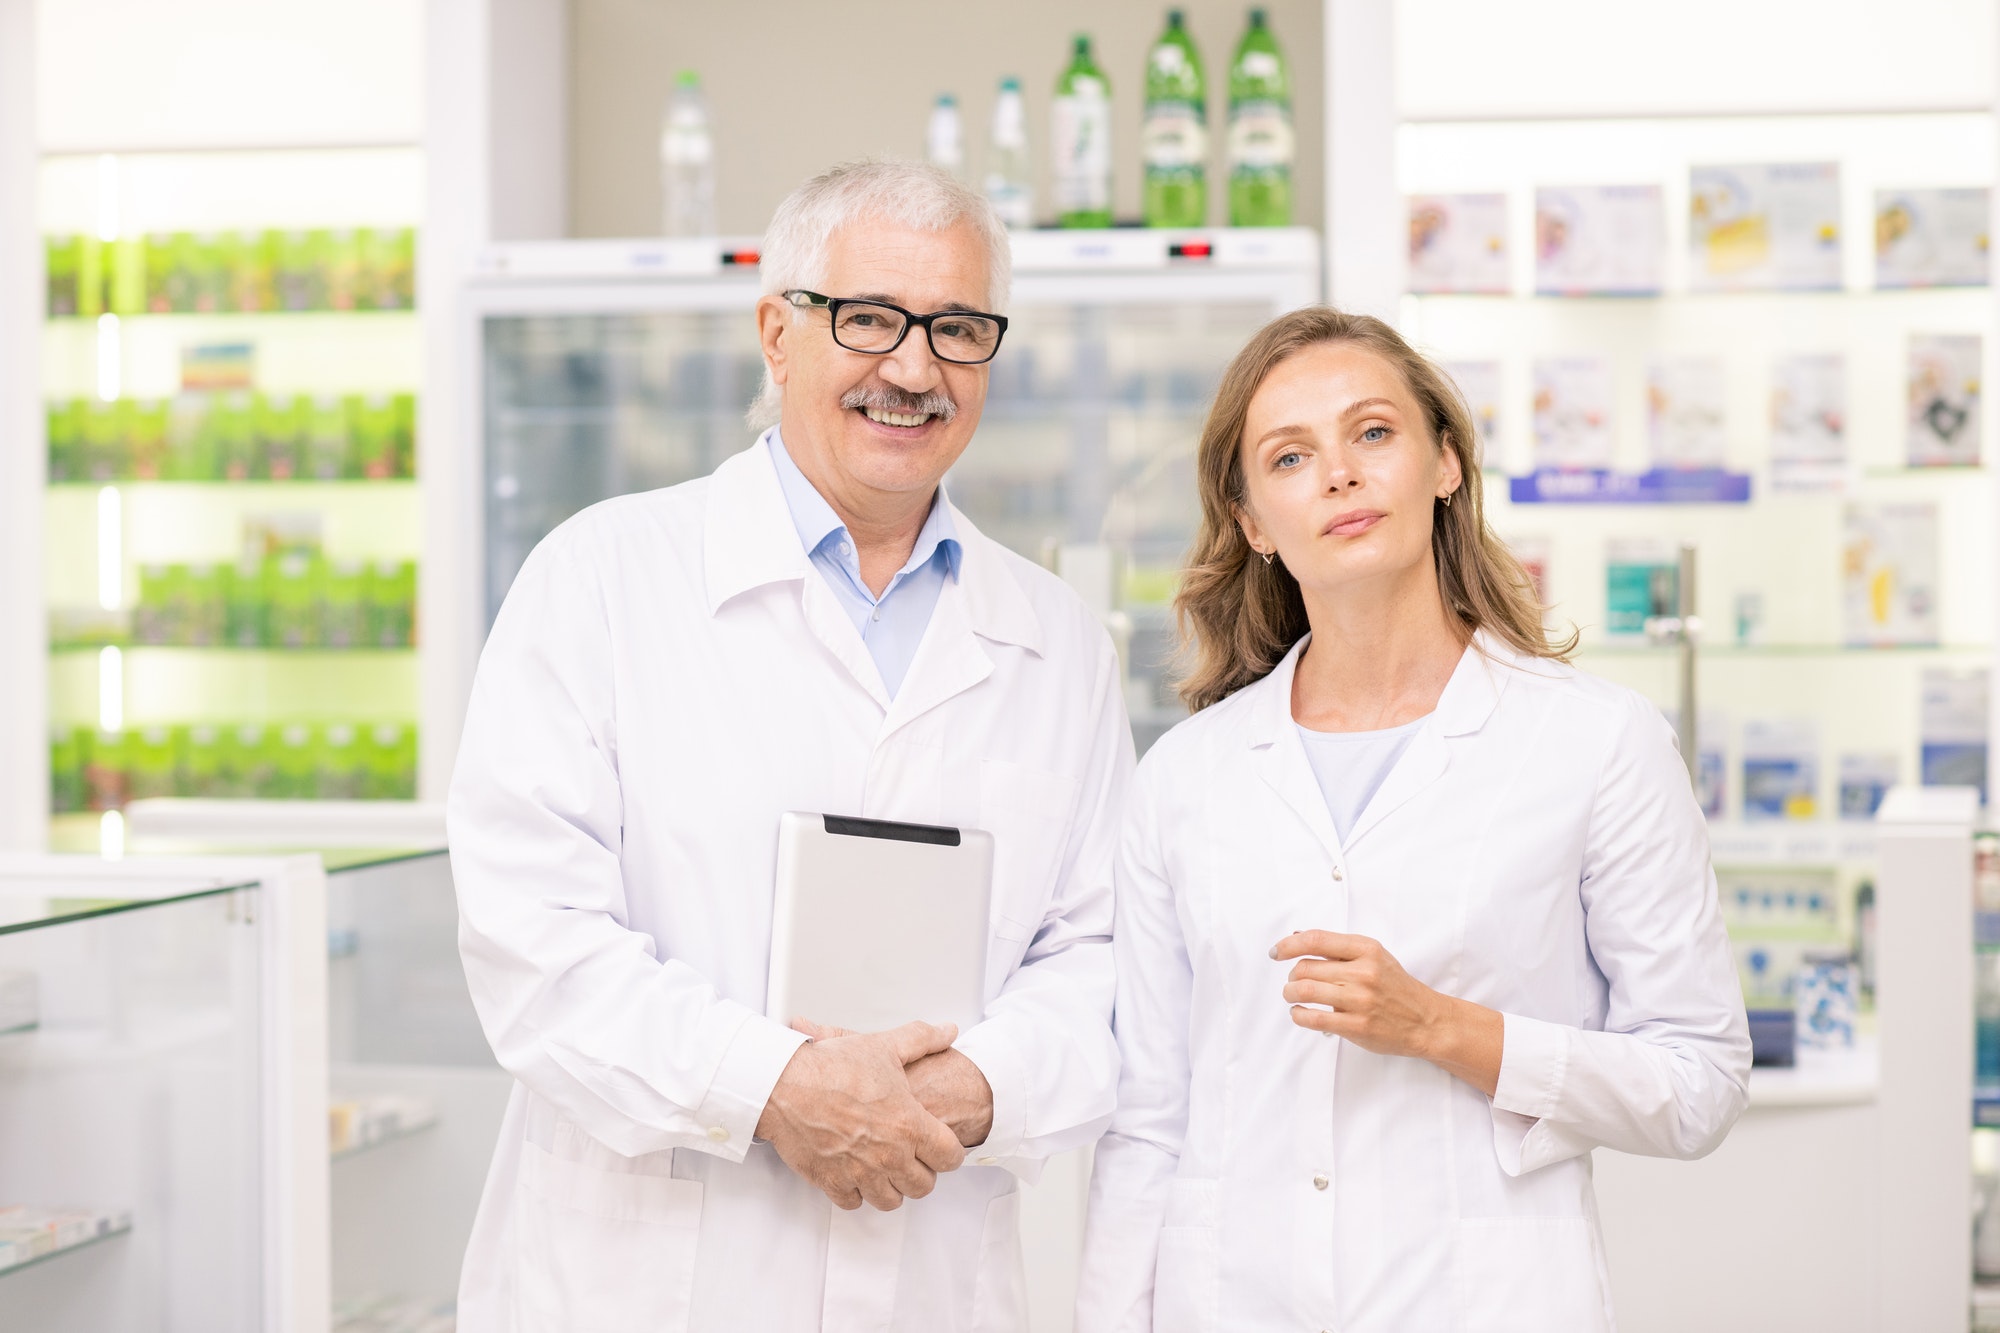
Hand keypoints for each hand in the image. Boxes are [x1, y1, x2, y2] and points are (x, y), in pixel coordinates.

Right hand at [755, 1020, 967, 1210]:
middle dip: (922, 1172)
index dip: (949, 1151)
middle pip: (923, 1185)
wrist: (786, 1085)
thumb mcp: (885, 1047)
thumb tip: (947, 1031)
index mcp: (909, 1125)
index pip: (949, 1156)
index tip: (941, 1145)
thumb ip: (922, 1039)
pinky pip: (854, 1202)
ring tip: (886, 1168)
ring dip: (891, 1186)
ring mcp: (861, 1173)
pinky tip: (856, 1174)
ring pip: (891, 1200)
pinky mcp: (833, 1183)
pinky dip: (857, 1192)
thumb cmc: (832, 1068)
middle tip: (913, 1158)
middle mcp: (889, 1155)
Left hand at [1271, 930, 1502, 1096]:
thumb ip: (1339, 949)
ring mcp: (1360, 1000)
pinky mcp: (1357, 1026)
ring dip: (1289, 993)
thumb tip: (1297, 937)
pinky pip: (1313, 1018)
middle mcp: (1363, 972)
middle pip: (1305, 967)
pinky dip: (1298, 1014)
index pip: (1316, 940)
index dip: (1289, 945)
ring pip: (1304, 990)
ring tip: (1292, 996)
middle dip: (1291, 975)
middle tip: (1293, 981)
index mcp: (1366, 949)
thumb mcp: (1374, 957)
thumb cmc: (1395, 987)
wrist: (1426, 1021)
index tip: (1276, 952)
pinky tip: (1299, 1013)